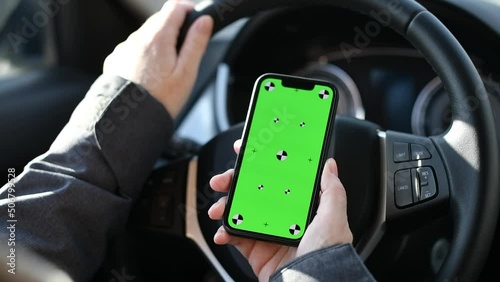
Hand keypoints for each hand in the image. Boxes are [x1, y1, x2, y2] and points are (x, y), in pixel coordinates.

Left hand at [103, 0, 212, 117]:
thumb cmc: (160, 99)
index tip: (196, 16)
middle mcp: (137, 38)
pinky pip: (133, 49)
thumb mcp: (187, 72)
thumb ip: (196, 43)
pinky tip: (150, 74)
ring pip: (145, 35)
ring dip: (158, 42)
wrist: (128, 120)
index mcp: (158, 37)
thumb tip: (204, 21)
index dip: (188, 8)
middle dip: (174, 28)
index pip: (174, 7)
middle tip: (185, 49)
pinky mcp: (116, 60)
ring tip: (167, 67)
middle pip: (159, 20)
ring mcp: (124, 49)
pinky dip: (144, 54)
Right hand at [208, 140, 353, 280]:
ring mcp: (266, 233)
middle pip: (251, 192)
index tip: (246, 153)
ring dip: (224, 206)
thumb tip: (330, 165)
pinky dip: (224, 233)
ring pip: (239, 212)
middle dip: (233, 183)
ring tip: (217, 209)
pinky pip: (235, 237)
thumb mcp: (334, 217)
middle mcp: (281, 217)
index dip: (260, 165)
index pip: (276, 179)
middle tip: (222, 180)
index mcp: (298, 207)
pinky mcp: (256, 251)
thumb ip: (332, 190)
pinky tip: (222, 232)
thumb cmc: (327, 255)